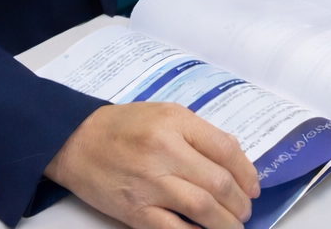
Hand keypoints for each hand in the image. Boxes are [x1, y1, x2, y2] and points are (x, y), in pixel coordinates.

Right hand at [44, 102, 259, 228]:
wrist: (76, 141)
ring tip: (232, 226)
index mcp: (174, 121)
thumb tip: (233, 153)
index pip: (226, 149)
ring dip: (226, 224)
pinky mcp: (135, 211)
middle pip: (219, 183)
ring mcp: (150, 182)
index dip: (248, 173)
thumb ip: (198, 132)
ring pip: (203, 209)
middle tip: (244, 211)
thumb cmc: (122, 126)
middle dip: (240, 204)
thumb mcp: (163, 113)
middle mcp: (164, 149)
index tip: (253, 187)